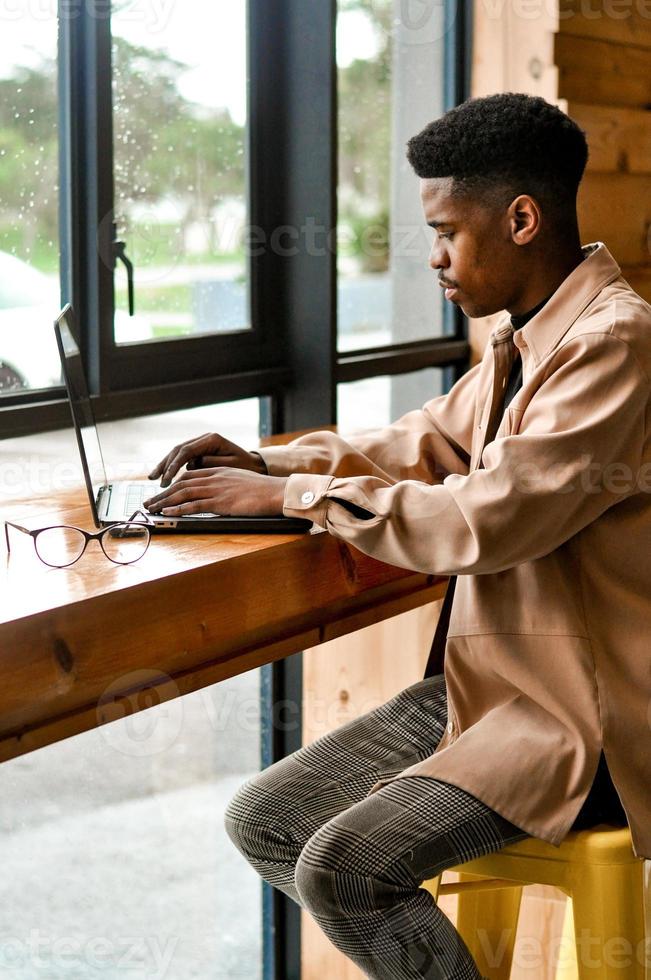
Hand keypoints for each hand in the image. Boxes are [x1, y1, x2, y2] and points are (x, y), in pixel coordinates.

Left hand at [143, 467, 287, 516]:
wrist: (276, 491)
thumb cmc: (264, 490)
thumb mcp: (242, 481)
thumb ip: (227, 485)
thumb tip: (220, 494)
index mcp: (219, 472)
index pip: (189, 476)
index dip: (173, 484)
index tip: (163, 493)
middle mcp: (214, 478)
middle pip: (181, 484)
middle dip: (162, 494)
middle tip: (148, 502)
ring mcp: (217, 490)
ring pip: (183, 494)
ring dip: (164, 502)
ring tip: (151, 509)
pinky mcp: (221, 502)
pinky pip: (194, 505)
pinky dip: (178, 509)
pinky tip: (168, 514)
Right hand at [148, 433, 266, 487]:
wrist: (255, 465)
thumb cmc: (246, 467)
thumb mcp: (231, 465)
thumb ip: (211, 464)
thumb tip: (192, 465)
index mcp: (212, 439)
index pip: (187, 451)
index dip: (173, 465)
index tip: (166, 479)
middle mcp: (204, 439)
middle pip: (178, 450)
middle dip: (165, 465)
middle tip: (155, 479)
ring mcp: (201, 444)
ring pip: (177, 453)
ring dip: (165, 465)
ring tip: (154, 478)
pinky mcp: (200, 452)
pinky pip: (182, 459)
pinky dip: (173, 468)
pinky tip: (165, 477)